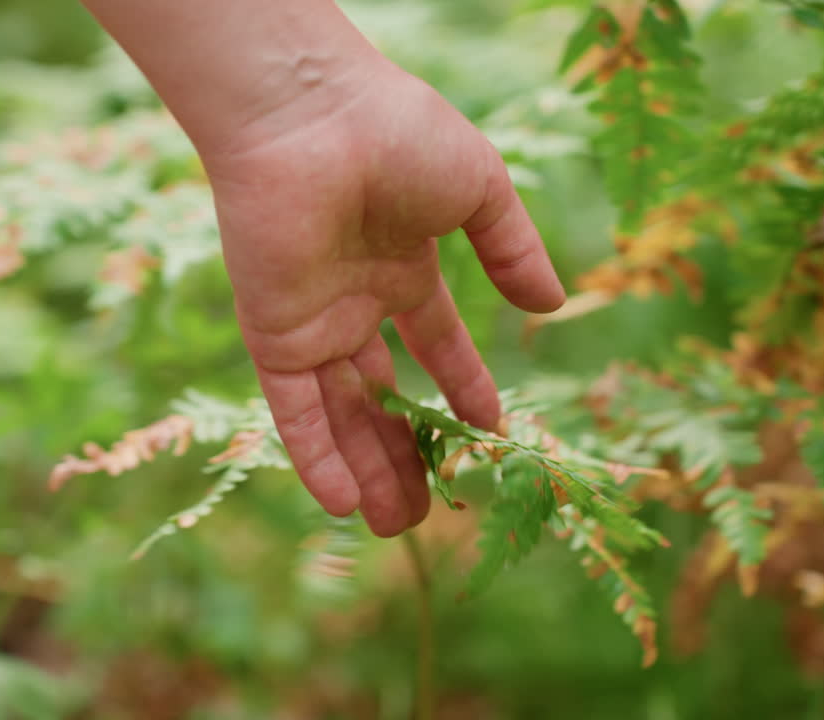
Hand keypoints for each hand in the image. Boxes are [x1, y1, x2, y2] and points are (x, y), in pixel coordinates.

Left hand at [201, 59, 564, 536]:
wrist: (313, 117)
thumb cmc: (397, 135)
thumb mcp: (479, 189)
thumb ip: (512, 250)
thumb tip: (552, 306)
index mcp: (401, 264)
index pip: (433, 341)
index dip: (461, 385)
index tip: (488, 433)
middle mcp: (354, 301)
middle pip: (383, 394)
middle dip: (408, 449)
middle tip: (435, 506)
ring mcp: (312, 321)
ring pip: (341, 414)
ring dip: (366, 470)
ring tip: (396, 526)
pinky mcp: (272, 334)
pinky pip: (292, 409)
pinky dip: (314, 456)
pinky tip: (342, 502)